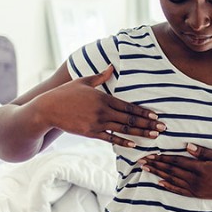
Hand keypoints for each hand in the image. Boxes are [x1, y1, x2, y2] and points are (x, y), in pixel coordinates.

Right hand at [43, 65, 165, 146]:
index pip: (129, 106)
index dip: (144, 112)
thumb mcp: (84, 81)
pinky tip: (134, 145)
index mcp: (104, 98)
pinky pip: (110, 139)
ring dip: (140, 133)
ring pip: (123, 130)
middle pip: (130, 119)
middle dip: (148, 124)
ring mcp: (97, 123)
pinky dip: (123, 142)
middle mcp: (103, 112)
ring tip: (154, 136)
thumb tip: (111, 66)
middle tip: (163, 128)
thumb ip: (100, 76)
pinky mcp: (91, 133)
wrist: (48, 109)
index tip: (157, 116)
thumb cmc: (66, 93)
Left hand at [138, 143, 211, 200]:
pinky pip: (179, 191)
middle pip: (171, 171)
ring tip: (146, 169)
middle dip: (156, 165)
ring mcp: (196, 188)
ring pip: (172, 180)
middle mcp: (195, 179)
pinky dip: (168, 186)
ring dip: (158, 174)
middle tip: (142, 160)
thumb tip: (187, 146)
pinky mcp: (198, 194)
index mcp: (201, 168)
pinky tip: (160, 183)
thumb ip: (204, 152)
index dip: (163, 157)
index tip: (151, 153)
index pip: (177, 161)